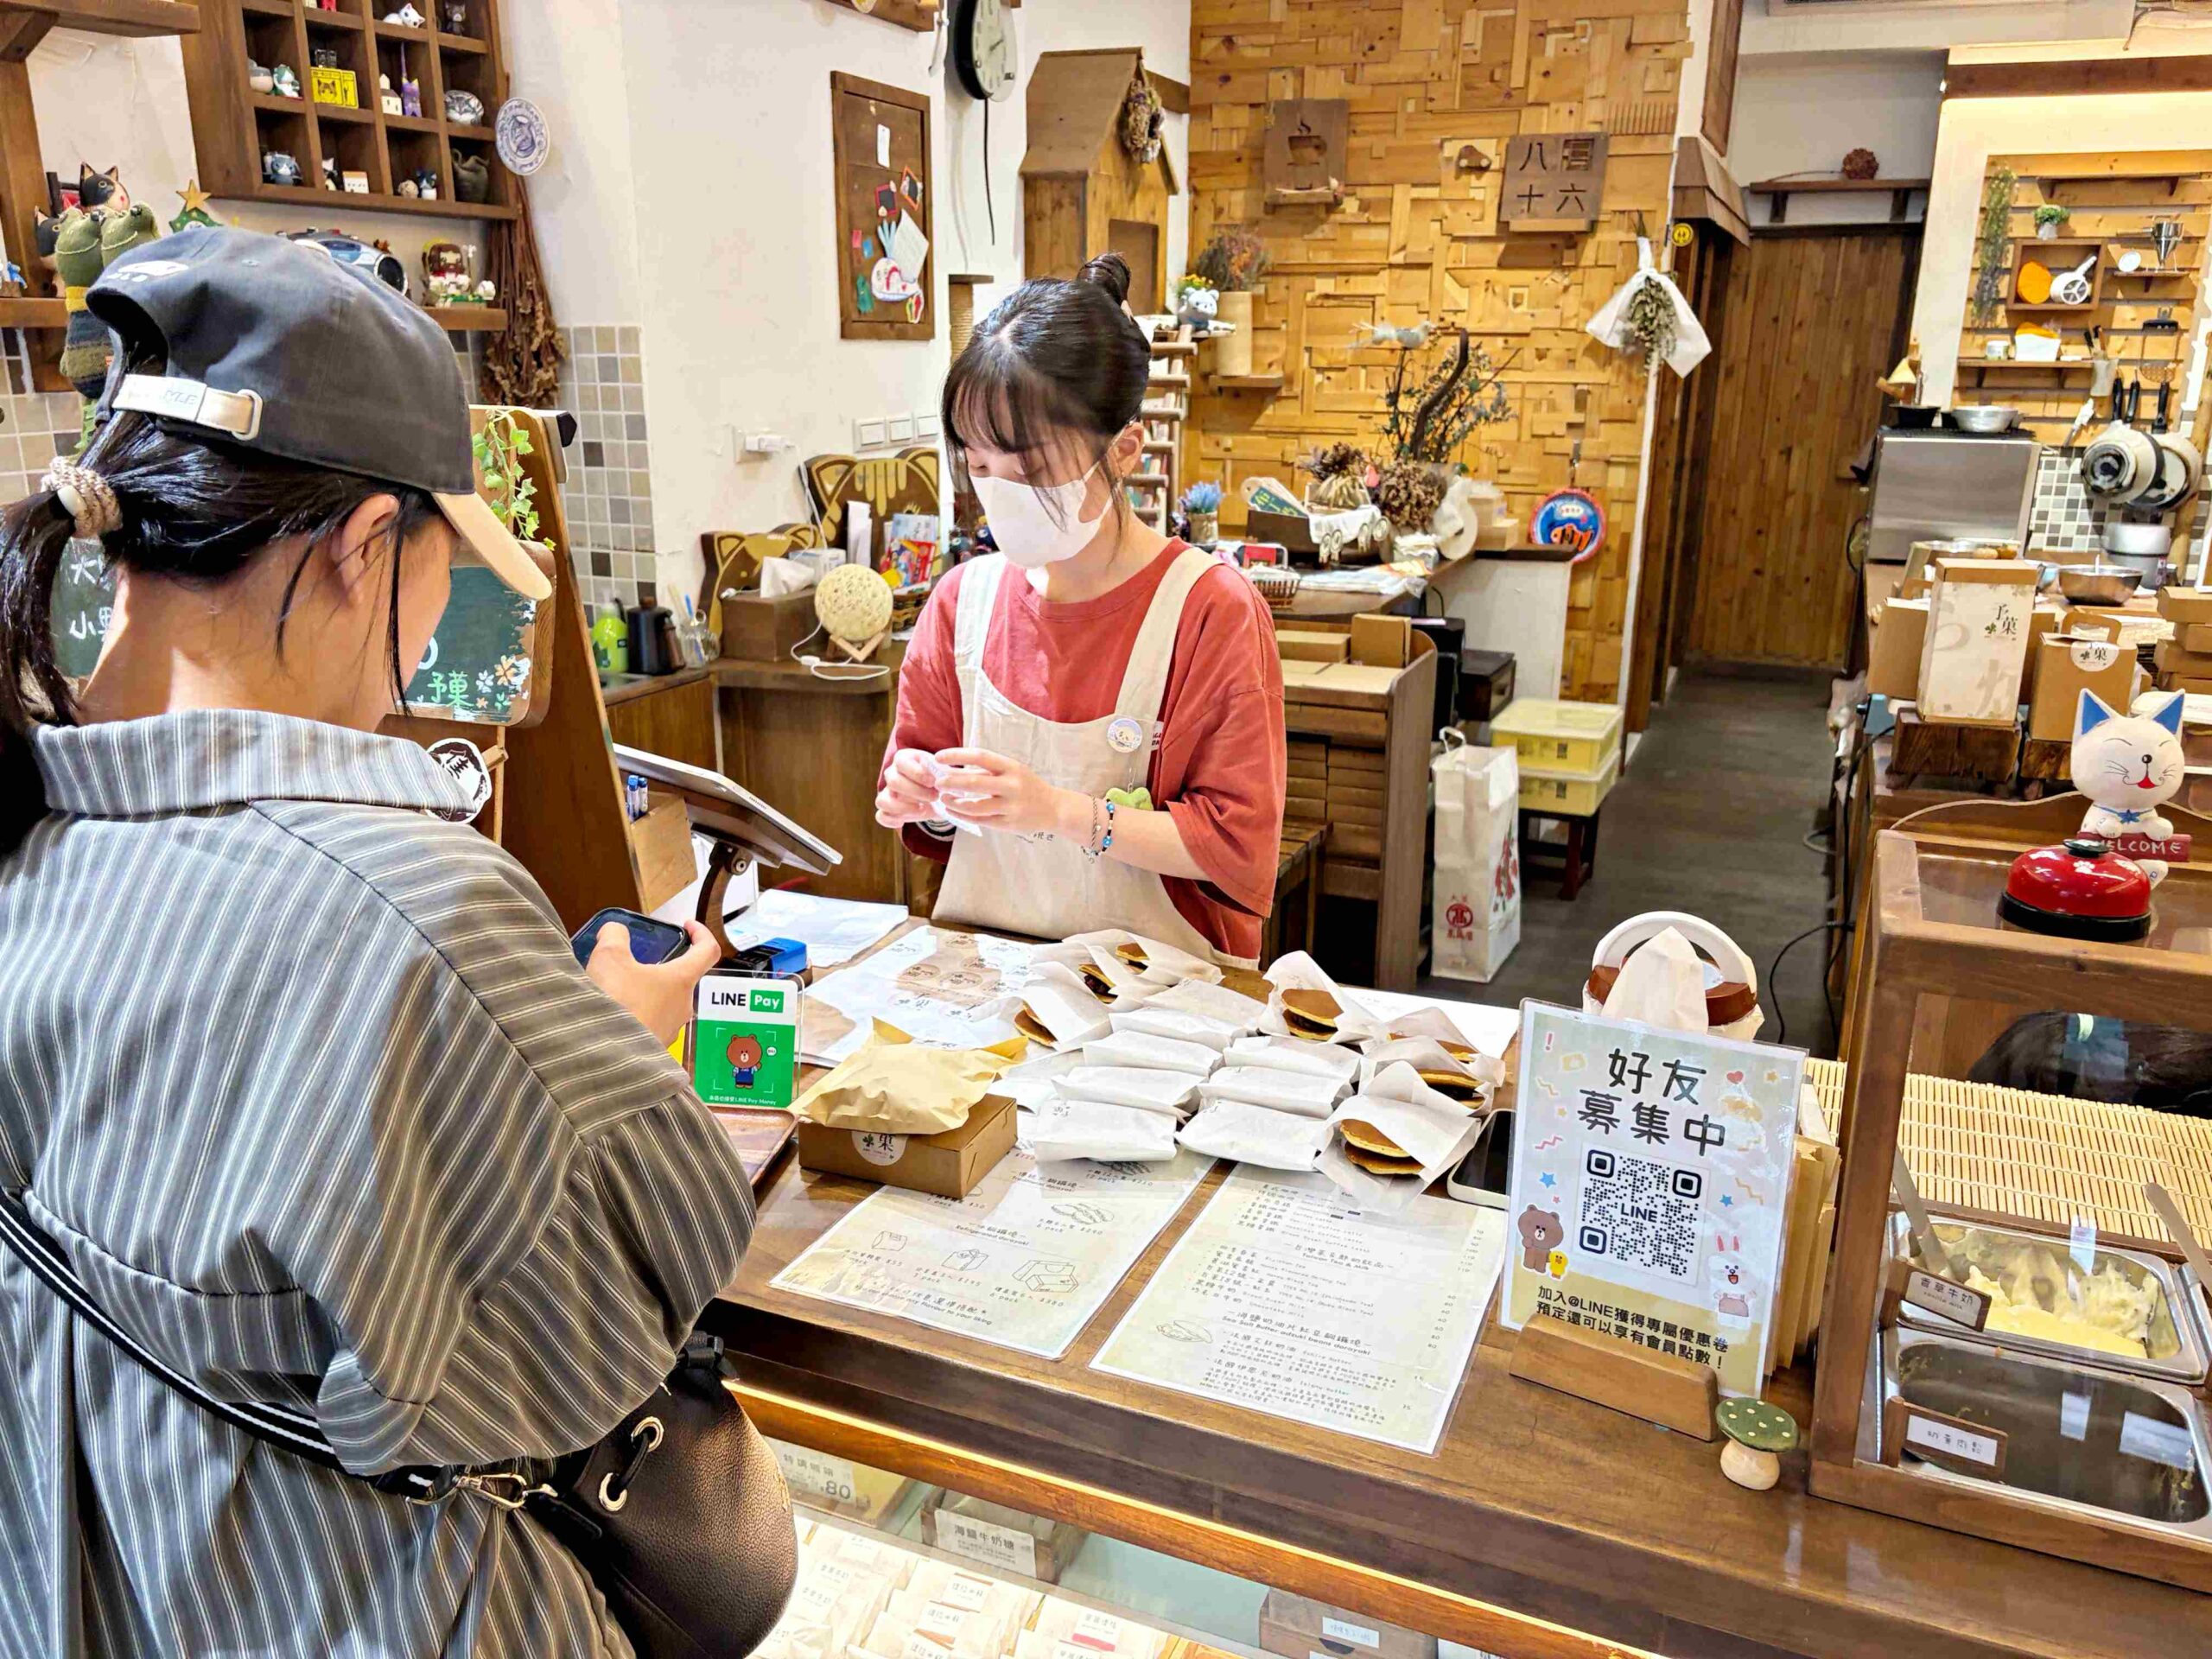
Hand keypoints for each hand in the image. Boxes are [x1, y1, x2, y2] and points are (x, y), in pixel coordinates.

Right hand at [587, 919, 720, 1047]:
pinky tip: (612, 1013)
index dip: (701, 933)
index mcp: (681, 980)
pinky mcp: (654, 1048)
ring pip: (664, 1003)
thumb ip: (614, 936)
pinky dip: (636, 1014)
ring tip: (616, 989)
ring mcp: (670, 1030)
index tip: (688, 926)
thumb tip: (614, 931)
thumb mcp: (609, 957)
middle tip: (634, 962)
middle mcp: (682, 1007)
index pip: (707, 951)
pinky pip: (649, 1024)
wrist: (601, 1056)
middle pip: (681, 979)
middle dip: (661, 967)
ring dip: (645, 993)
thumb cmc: (615, 1003)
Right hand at [875, 747, 942, 827]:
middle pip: (893, 782)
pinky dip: (891, 821)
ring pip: (883, 800)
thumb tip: (941, 777)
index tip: (933, 781)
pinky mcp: (888, 810)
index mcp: (903, 759)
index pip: (901, 762)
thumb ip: (942, 771)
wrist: (939, 795)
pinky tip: (904, 821)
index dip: (916, 773)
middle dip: (916, 791)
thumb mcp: (943, 771)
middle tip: (935, 796)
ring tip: (923, 809)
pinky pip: (881, 816)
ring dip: (904, 807)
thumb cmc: (940, 778)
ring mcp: (887, 792)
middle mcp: (891, 774)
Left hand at [931, 747, 1084, 840]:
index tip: (939, 757)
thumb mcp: (1011, 771)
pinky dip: (963, 816)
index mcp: (1011, 767)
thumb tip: (952, 768)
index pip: (980, 756)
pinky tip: (953, 812)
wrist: (1054, 808)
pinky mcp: (1008, 824)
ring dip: (954, 802)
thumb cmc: (1027, 785)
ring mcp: (1010, 806)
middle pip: (974, 782)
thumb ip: (985, 771)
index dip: (957, 755)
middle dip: (951, 782)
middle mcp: (1011, 785)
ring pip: (975, 806)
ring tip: (943, 798)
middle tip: (937, 782)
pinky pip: (980, 820)